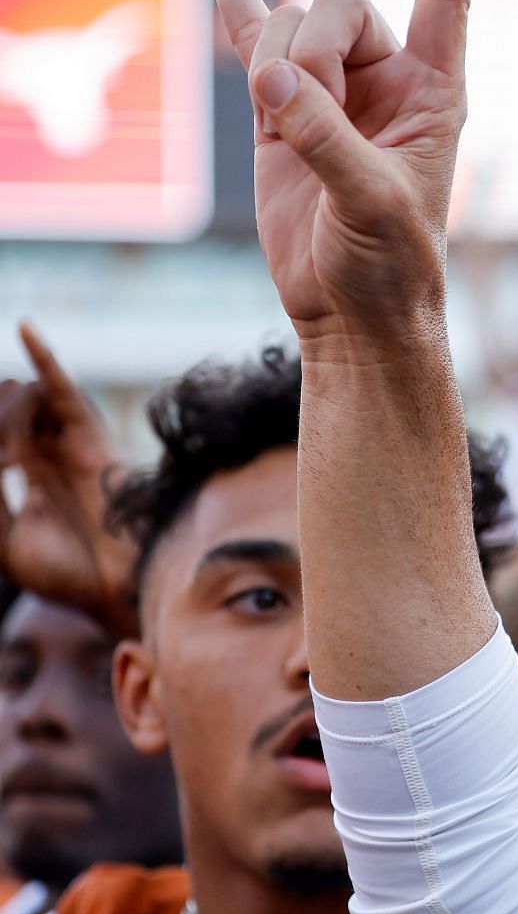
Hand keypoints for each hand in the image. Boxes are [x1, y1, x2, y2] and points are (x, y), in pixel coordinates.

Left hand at [0, 324, 136, 635]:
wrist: (111, 585)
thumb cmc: (61, 570)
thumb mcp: (3, 536)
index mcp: (18, 474)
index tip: (5, 467)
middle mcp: (39, 450)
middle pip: (1, 411)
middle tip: (9, 465)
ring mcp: (62, 439)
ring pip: (21, 398)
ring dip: (6, 413)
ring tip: (15, 459)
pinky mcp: (86, 434)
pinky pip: (61, 388)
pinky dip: (44, 357)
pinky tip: (25, 328)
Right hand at [209, 0, 467, 339]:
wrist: (352, 312)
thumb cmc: (391, 264)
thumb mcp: (373, 202)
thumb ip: (326, 139)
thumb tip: (273, 79)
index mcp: (437, 93)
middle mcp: (388, 81)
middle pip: (341, 4)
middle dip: (312, 42)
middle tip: (303, 104)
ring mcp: (332, 91)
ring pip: (291, 25)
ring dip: (274, 57)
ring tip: (283, 116)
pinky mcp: (281, 111)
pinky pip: (252, 41)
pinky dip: (234, 0)